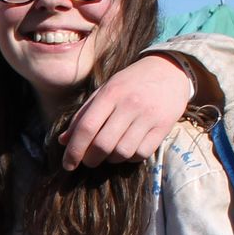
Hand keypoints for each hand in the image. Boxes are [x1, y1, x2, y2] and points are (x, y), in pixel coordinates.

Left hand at [59, 53, 193, 170]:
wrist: (169, 70)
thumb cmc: (130, 83)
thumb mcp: (104, 91)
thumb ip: (83, 115)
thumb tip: (63, 141)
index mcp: (111, 93)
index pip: (86, 127)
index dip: (74, 150)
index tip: (67, 164)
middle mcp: (130, 104)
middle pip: (103, 144)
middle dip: (90, 159)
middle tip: (89, 160)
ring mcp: (148, 116)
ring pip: (122, 152)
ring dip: (111, 159)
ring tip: (109, 152)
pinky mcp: (164, 126)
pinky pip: (142, 154)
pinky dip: (130, 158)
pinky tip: (128, 149)